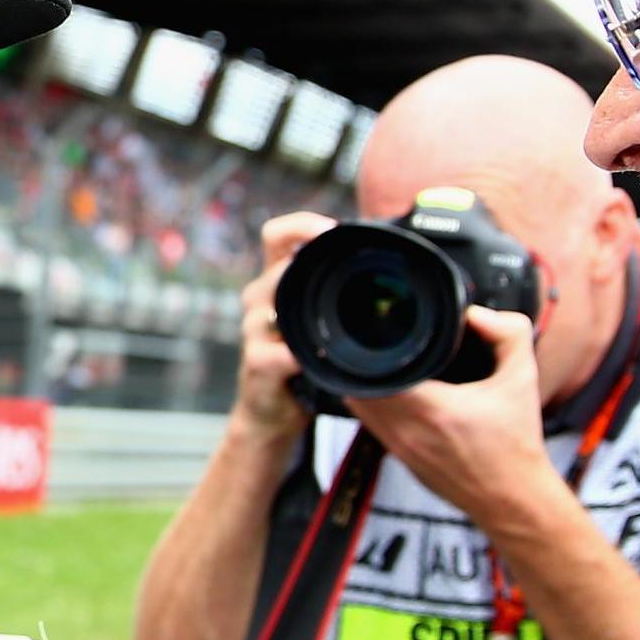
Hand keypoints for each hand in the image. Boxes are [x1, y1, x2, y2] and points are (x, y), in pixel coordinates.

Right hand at [233, 212, 334, 442]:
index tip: (332, 228)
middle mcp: (258, 301)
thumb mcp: (313, 324)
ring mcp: (254, 331)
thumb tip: (385, 272)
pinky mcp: (257, 362)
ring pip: (273, 302)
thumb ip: (330, 297)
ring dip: (306, 309)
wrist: (270, 415)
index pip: (276, 235)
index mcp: (274, 283)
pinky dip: (303, 355)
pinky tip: (319, 361)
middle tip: (349, 268)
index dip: (301, 224)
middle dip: (309, 264)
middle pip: (276, 265)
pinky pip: (282, 351)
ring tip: (334, 322)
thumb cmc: (297, 365)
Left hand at [346, 306, 550, 520]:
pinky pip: (373, 427)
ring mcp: (401, 451)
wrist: (514, 500)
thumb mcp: (522, 380)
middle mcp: (409, 433)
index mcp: (433, 410)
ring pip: (360, 409)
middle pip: (359, 389)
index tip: (385, 332)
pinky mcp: (402, 463)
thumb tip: (477, 314)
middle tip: (383, 343)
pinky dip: (376, 407)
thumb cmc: (517, 447)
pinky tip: (394, 394)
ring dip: (367, 386)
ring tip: (385, 365)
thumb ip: (508, 334)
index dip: (374, 348)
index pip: (376, 374)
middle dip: (367, 363)